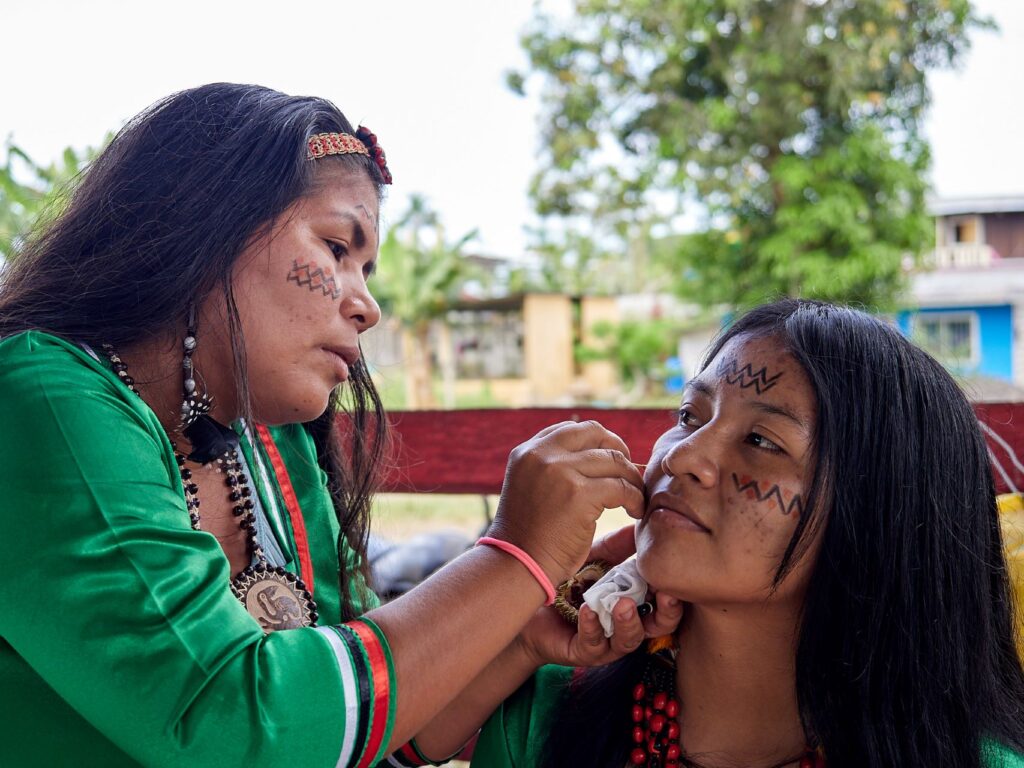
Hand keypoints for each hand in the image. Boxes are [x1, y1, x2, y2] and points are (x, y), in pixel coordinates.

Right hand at [488, 421, 644, 584]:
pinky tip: (634, 511)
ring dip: (631, 479)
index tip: (610, 462)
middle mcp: (541, 454)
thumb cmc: (527, 536)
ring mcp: (560, 470)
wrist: (517, 566)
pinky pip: (621, 487)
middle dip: (619, 450)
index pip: (571, 429)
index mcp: (527, 451)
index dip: (597, 442)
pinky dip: (634, 498)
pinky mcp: (578, 493)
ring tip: (635, 498)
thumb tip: (596, 454)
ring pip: (613, 460)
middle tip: (629, 474)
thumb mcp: (530, 487)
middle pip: (595, 434)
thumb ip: (551, 467)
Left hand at [516, 527, 684, 668]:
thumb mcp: (597, 557)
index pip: (665, 598)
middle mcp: (628, 623)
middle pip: (660, 625)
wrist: (529, 602)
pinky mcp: (584, 651)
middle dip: (666, 612)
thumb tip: (642, 522)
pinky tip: (588, 610)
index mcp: (637, 599)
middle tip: (665, 595)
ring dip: (629, 622)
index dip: (673, 588)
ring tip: (622, 604)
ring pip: (630, 641)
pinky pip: (594, 644)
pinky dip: (593, 627)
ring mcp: (608, 640)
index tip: (673, 571)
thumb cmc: (570, 580)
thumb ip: (620, 544)